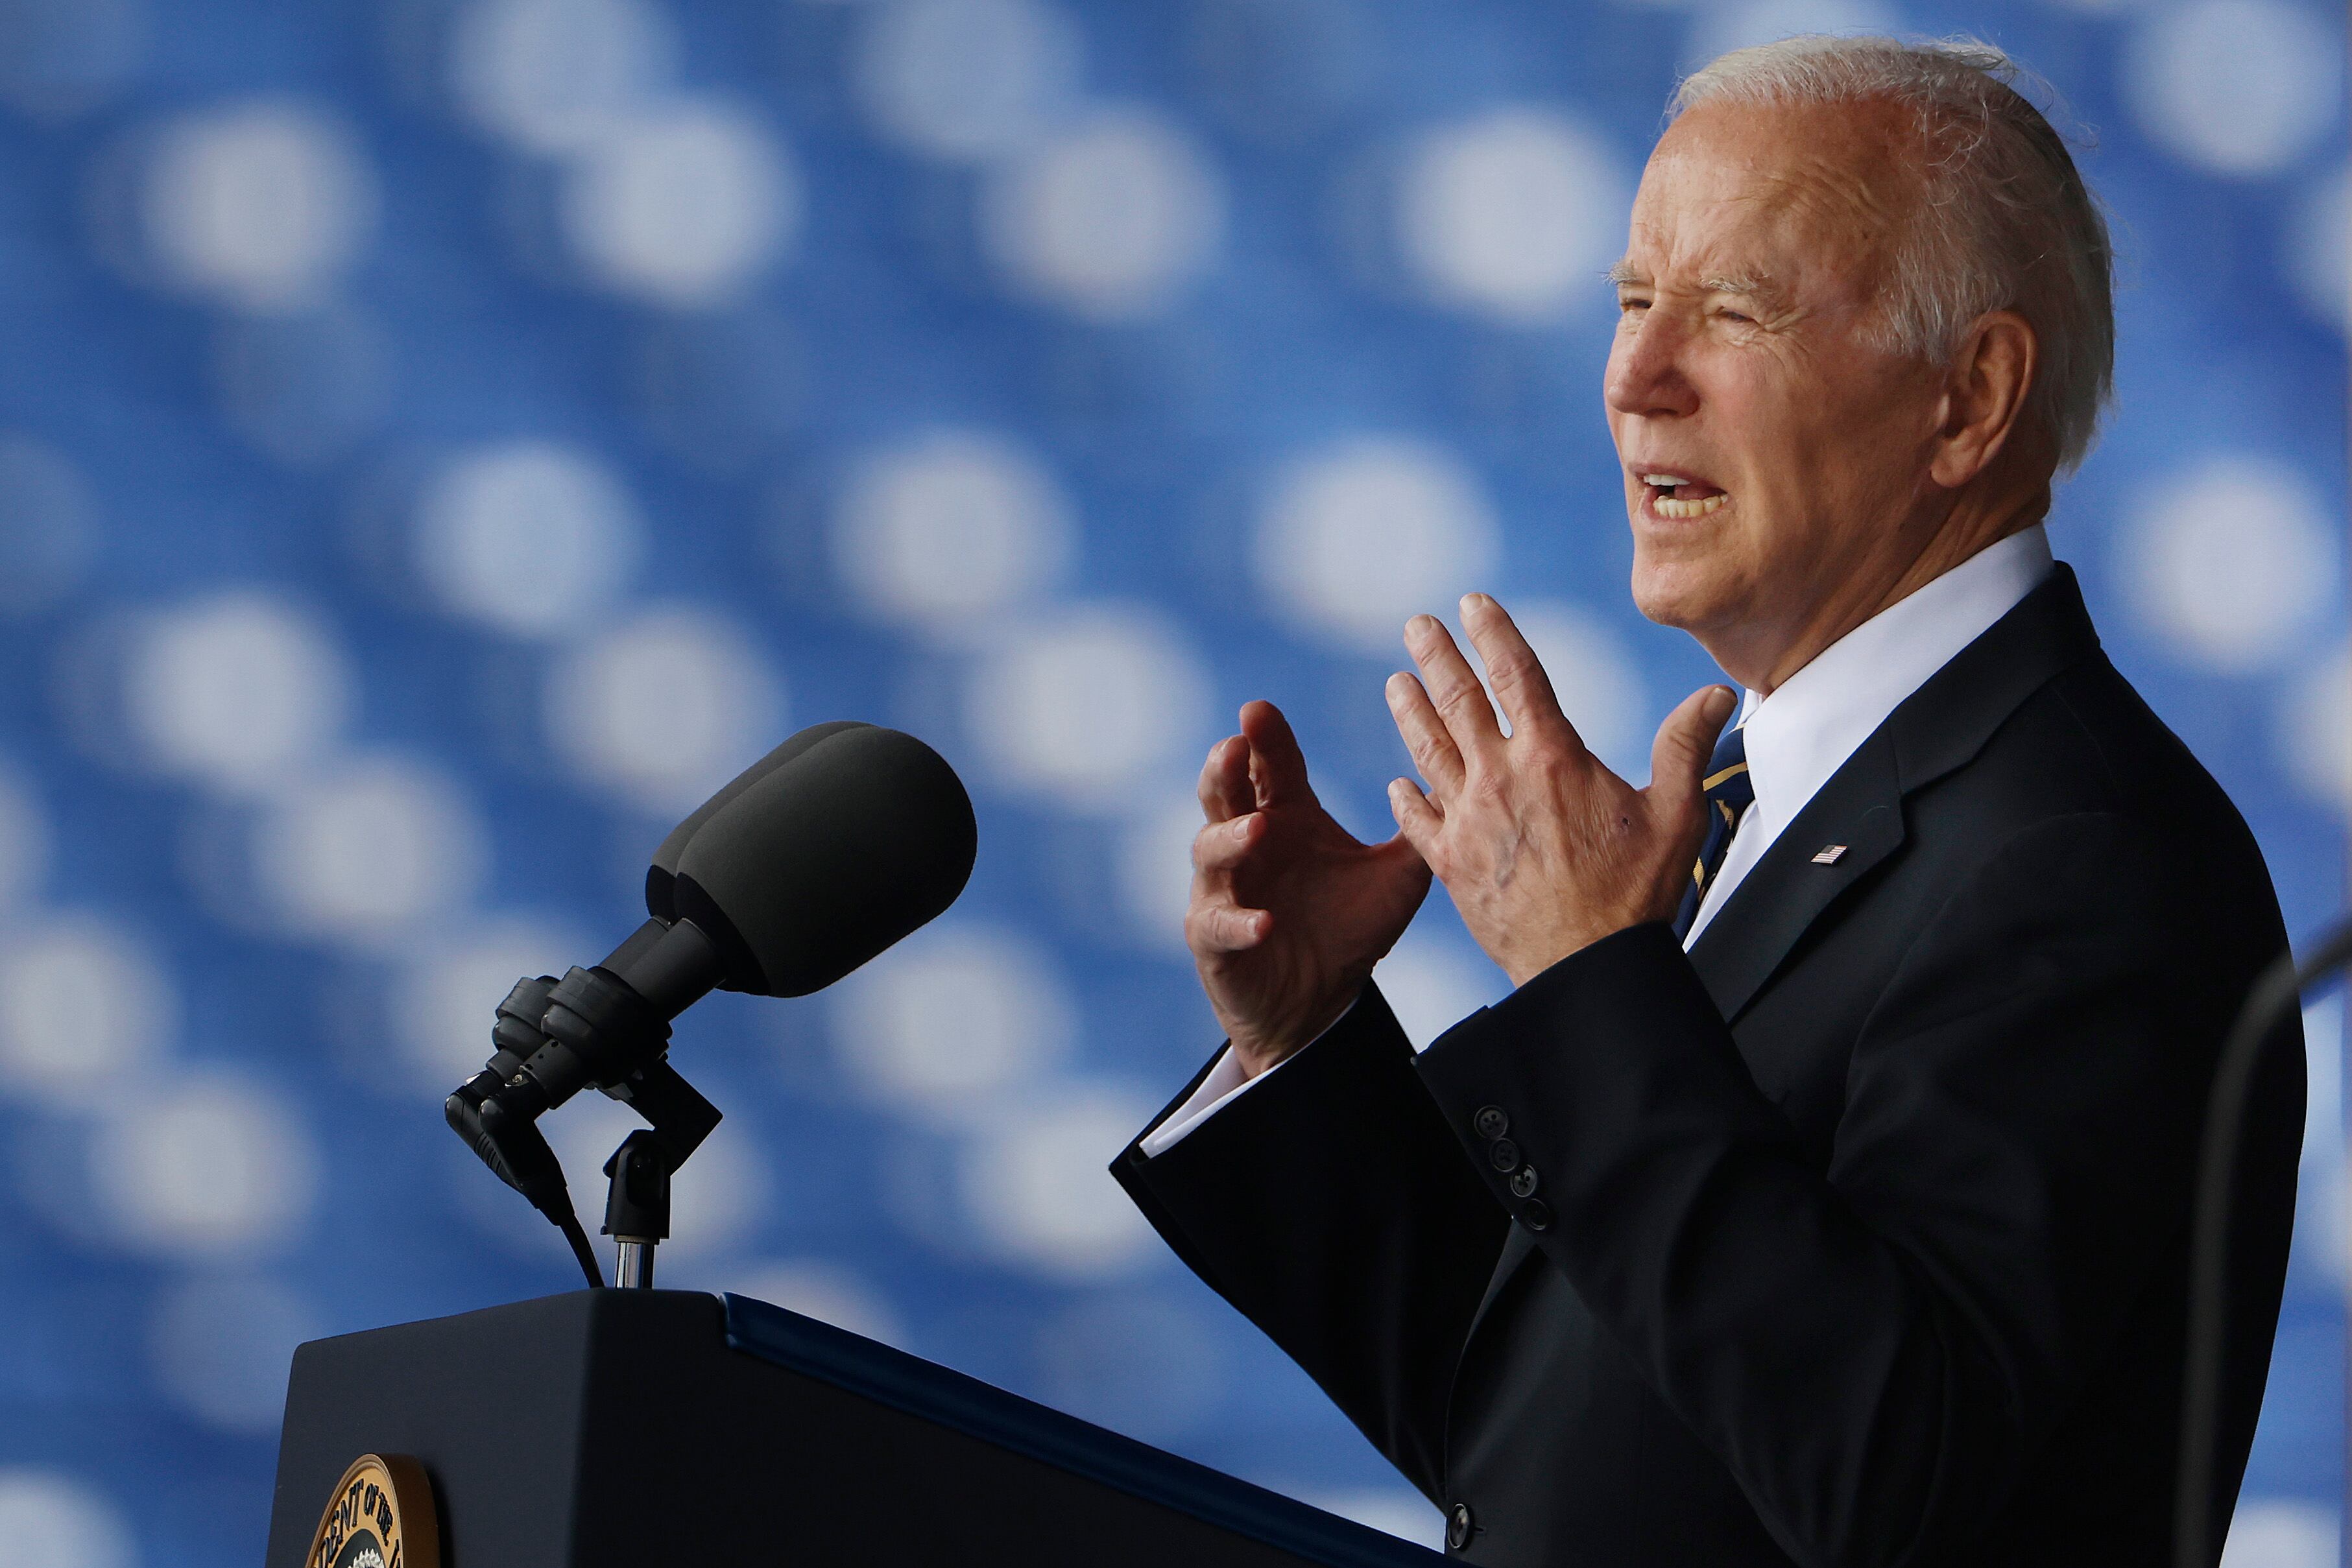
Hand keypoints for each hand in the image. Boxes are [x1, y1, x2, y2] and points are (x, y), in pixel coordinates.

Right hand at [1187, 700, 1432, 1077]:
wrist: (1318, 1005)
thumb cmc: (1349, 930)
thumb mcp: (1394, 879)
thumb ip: (1421, 834)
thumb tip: (1464, 782)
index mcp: (1286, 818)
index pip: (1271, 767)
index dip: (1264, 738)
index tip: (1259, 710)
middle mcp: (1248, 845)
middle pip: (1222, 793)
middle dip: (1224, 768)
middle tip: (1234, 746)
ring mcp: (1225, 889)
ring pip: (1210, 851)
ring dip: (1230, 838)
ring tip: (1258, 830)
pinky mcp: (1214, 938)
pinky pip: (1217, 924)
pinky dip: (1239, 922)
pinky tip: (1264, 922)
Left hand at [1385, 595, 1736, 985]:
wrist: (1587, 966)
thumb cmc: (1635, 895)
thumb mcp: (1676, 814)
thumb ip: (1686, 746)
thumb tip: (1716, 694)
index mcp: (1552, 758)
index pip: (1517, 675)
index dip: (1493, 632)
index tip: (1472, 603)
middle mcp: (1501, 780)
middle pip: (1459, 701)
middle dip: (1437, 657)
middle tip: (1416, 626)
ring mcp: (1468, 821)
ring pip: (1429, 751)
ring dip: (1410, 711)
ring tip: (1396, 682)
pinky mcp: (1450, 864)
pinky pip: (1417, 821)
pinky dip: (1406, 797)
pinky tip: (1399, 782)